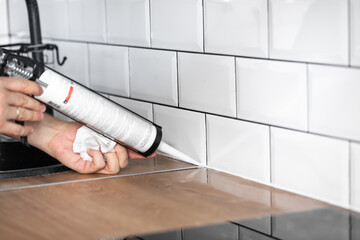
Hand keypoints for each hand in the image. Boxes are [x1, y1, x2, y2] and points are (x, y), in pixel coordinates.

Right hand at [0, 77, 45, 136]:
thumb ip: (1, 87)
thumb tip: (5, 86)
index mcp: (0, 83)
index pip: (24, 84)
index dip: (35, 88)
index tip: (39, 90)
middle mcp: (3, 96)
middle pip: (26, 100)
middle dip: (36, 104)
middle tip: (41, 107)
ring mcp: (2, 111)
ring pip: (24, 113)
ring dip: (34, 116)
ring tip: (39, 116)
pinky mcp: (0, 125)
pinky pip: (17, 129)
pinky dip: (25, 130)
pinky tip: (29, 130)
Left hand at [29, 114, 154, 173]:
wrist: (59, 133)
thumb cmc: (76, 130)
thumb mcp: (100, 127)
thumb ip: (113, 130)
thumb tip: (127, 128)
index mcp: (110, 148)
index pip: (129, 154)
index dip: (141, 154)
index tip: (151, 152)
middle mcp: (105, 157)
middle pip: (124, 163)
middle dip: (123, 152)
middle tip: (115, 143)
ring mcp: (96, 164)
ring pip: (114, 168)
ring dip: (112, 155)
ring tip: (104, 147)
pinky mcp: (86, 168)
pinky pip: (99, 166)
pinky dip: (97, 156)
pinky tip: (92, 148)